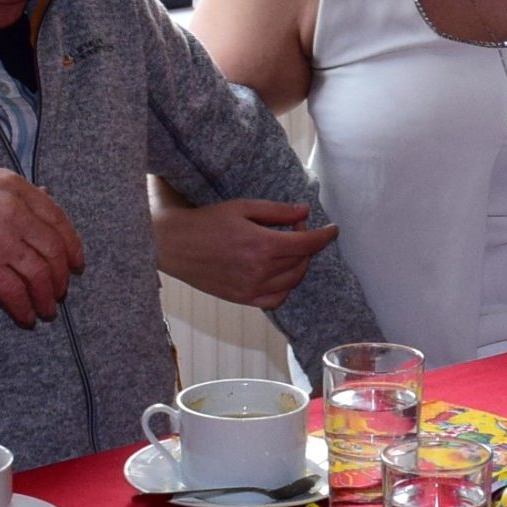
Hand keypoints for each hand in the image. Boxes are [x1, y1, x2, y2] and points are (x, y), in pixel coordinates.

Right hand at [0, 171, 82, 325]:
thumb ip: (18, 193)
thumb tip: (49, 195)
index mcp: (15, 188)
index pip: (58, 219)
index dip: (72, 245)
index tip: (77, 263)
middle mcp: (13, 211)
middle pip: (53, 250)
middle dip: (62, 276)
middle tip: (61, 291)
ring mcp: (0, 239)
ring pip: (39, 274)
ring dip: (47, 297)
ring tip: (47, 309)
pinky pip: (15, 292)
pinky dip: (25, 308)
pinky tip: (26, 316)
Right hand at [152, 191, 338, 309]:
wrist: (174, 245)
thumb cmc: (206, 222)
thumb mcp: (242, 207)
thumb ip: (277, 211)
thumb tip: (304, 212)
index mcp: (261, 245)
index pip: (306, 244)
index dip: (324, 236)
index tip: (333, 230)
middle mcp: (259, 271)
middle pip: (300, 262)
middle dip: (307, 246)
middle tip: (297, 231)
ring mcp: (250, 288)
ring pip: (291, 281)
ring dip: (298, 265)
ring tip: (289, 250)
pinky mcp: (241, 299)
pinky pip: (275, 299)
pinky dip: (285, 286)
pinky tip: (278, 273)